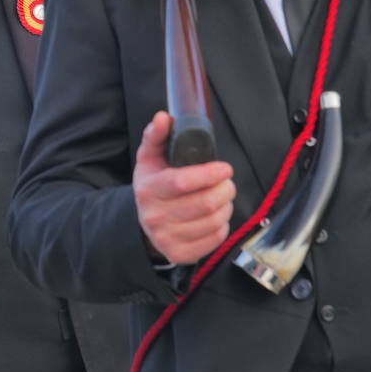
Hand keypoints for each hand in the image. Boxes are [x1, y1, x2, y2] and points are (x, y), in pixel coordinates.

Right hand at [133, 111, 234, 265]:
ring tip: (223, 197)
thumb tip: (163, 117)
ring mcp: (167, 238)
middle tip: (227, 182)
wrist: (143, 225)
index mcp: (148, 190)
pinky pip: (215, 239)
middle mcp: (155, 217)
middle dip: (225, 190)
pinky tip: (217, 216)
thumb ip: (155, 136)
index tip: (224, 168)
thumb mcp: (148, 159)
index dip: (208, 174)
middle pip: (204, 203)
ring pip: (213, 221)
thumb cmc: (152, 185)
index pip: (182, 182)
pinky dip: (222, 225)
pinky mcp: (180, 254)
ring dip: (226, 206)